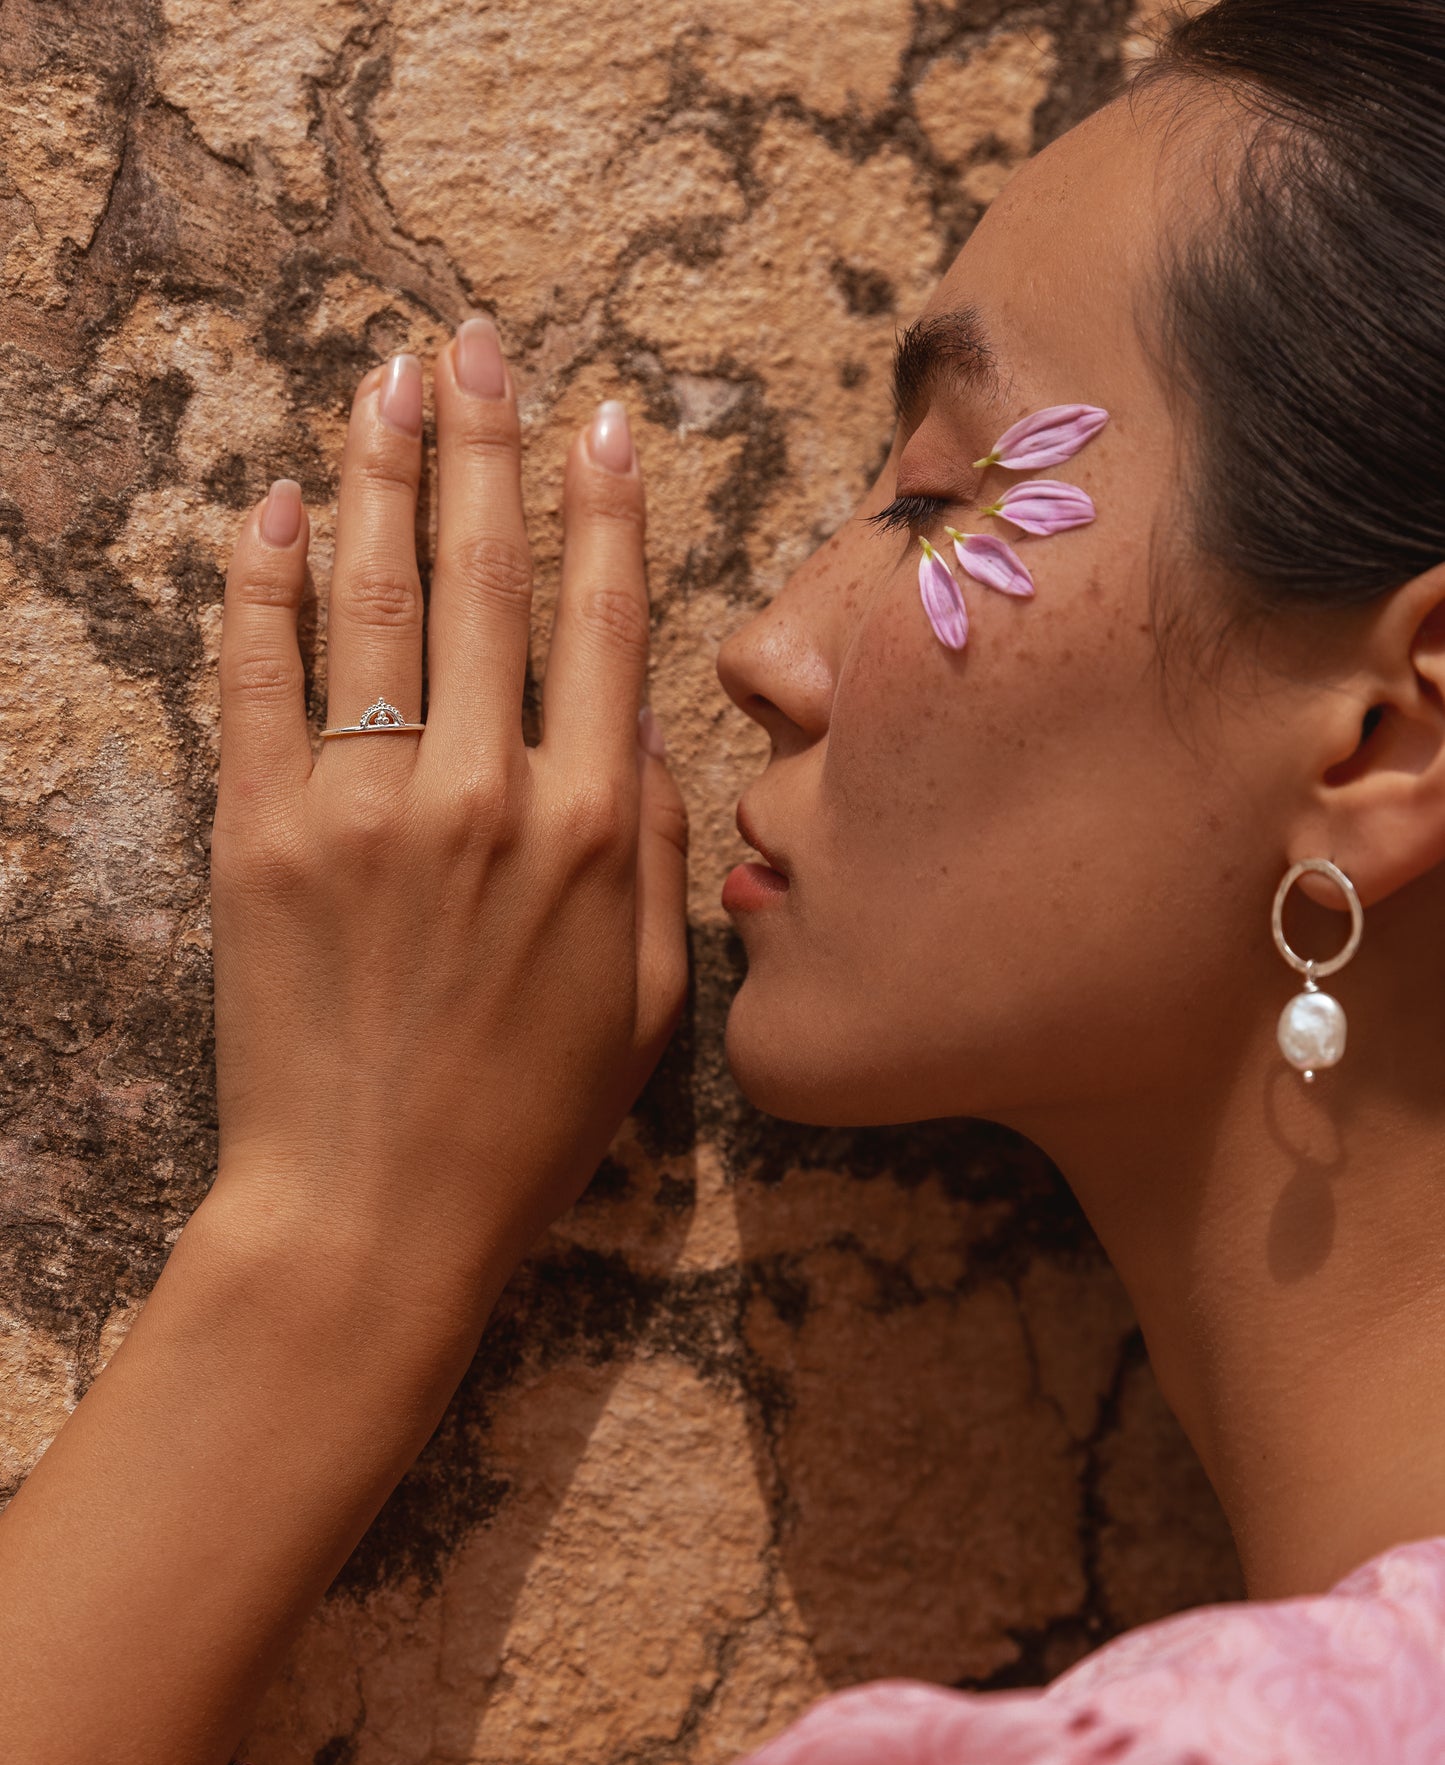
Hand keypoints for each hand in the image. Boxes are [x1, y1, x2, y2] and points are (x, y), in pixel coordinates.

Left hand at [0, 327, 687, 1764]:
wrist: (373, 1212)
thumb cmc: (529, 1123)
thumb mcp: (650, 1004)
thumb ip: (660, 860)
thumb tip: (646, 746)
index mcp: (593, 831)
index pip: (602, 627)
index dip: (603, 511)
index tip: (599, 418)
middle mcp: (484, 793)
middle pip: (486, 579)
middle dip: (482, 446)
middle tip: (474, 344)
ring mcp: (363, 807)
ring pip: (373, 601)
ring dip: (376, 477)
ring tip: (382, 381)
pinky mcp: (263, 836)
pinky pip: (258, 679)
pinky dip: (258, 585)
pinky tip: (266, 507)